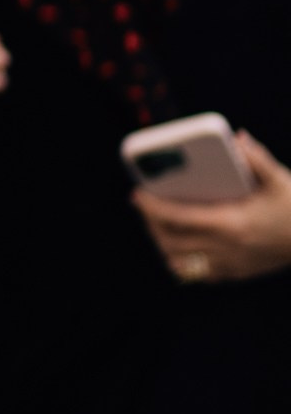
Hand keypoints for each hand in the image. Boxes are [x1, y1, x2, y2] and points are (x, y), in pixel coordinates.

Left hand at [134, 131, 290, 284]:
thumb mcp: (281, 180)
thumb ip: (257, 159)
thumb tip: (238, 138)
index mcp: (232, 224)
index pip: (178, 219)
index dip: (152, 208)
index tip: (137, 195)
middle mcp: (227, 248)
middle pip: (171, 241)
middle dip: (150, 224)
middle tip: (144, 206)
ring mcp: (230, 265)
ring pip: (179, 262)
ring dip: (162, 243)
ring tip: (157, 223)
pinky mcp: (235, 275)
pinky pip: (196, 274)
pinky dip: (180, 261)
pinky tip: (178, 244)